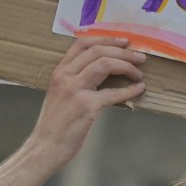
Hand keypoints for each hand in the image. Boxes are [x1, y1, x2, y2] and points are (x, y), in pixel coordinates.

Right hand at [24, 37, 145, 168]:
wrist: (44, 147)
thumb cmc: (55, 124)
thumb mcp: (60, 95)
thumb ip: (75, 80)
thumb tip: (104, 72)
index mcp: (59, 72)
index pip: (82, 44)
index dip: (106, 39)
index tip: (124, 41)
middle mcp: (65, 76)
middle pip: (98, 51)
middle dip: (123, 52)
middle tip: (140, 57)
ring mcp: (74, 90)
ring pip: (105, 64)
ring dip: (127, 66)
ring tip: (139, 73)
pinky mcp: (86, 106)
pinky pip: (113, 93)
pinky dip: (129, 90)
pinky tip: (139, 89)